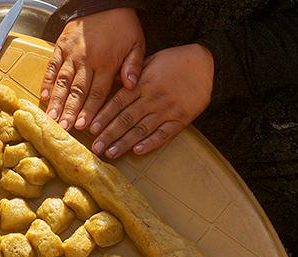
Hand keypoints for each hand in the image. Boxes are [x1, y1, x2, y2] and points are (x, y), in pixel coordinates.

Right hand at [42, 8, 144, 131]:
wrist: (105, 2)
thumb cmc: (122, 25)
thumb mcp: (137, 43)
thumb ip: (134, 66)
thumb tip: (130, 86)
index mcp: (106, 63)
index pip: (97, 93)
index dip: (89, 111)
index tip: (83, 126)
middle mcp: (87, 60)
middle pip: (77, 91)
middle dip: (70, 111)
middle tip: (63, 128)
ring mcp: (71, 54)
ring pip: (62, 82)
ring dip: (56, 101)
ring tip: (51, 117)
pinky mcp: (61, 47)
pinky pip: (52, 66)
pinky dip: (47, 81)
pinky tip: (44, 96)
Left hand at [90, 43, 213, 158]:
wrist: (207, 63)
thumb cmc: (174, 61)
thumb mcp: (149, 61)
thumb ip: (130, 74)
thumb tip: (109, 83)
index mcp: (143, 82)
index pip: (118, 102)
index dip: (104, 116)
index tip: (91, 128)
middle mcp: (153, 97)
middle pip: (126, 119)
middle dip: (109, 135)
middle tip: (95, 148)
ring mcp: (167, 109)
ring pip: (142, 129)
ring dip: (125, 143)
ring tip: (110, 153)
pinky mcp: (181, 119)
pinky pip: (164, 134)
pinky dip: (151, 143)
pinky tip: (138, 151)